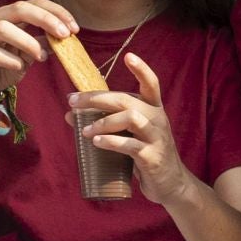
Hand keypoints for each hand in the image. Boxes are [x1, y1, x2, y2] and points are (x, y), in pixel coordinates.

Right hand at [0, 0, 77, 103]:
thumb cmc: (2, 67)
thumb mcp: (27, 55)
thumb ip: (42, 44)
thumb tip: (66, 38)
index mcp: (8, 17)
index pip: (33, 4)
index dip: (56, 12)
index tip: (74, 28)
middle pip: (18, 9)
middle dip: (45, 19)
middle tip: (64, 34)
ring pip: (2, 28)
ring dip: (27, 41)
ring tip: (41, 57)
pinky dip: (10, 59)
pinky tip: (20, 66)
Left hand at [71, 53, 195, 205]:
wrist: (170, 184)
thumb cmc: (146, 155)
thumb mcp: (128, 136)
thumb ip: (104, 123)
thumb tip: (70, 115)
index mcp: (154, 110)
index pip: (151, 84)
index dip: (142, 69)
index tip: (129, 56)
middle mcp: (158, 119)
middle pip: (128, 100)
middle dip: (97, 98)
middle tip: (74, 102)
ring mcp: (157, 138)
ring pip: (131, 118)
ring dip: (104, 121)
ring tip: (86, 130)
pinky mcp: (152, 157)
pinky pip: (130, 146)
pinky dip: (111, 142)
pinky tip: (97, 142)